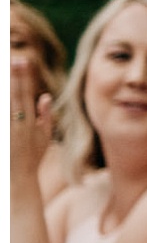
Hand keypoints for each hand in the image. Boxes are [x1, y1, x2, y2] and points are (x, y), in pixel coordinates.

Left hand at [10, 60, 53, 185]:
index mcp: (30, 124)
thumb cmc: (30, 161)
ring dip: (4, 90)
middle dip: (13, 77)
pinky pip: (3, 120)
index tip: (22, 61)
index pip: (26, 95)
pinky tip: (1, 95)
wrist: (18, 184)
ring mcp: (7, 134)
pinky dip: (1, 108)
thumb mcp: (43, 140)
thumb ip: (46, 118)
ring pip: (5, 108)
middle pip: (14, 97)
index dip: (24, 78)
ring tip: (3, 72)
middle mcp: (18, 127)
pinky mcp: (2, 141)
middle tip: (11, 58)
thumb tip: (44, 97)